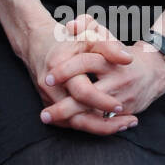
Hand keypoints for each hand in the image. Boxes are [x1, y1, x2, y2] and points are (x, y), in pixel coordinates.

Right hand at [15, 10, 138, 134]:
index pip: (82, 92)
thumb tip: (127, 59)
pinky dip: (88, 126)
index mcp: (60, 67)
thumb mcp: (88, 36)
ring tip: (124, 126)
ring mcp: (47, 97)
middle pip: (77, 115)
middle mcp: (50, 86)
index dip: (103, 101)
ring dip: (99, 128)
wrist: (36, 42)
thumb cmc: (66, 39)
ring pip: (73, 122)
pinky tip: (108, 126)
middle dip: (103, 123)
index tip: (121, 106)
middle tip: (128, 123)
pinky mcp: (48, 104)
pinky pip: (68, 122)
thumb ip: (108, 46)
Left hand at [44, 15, 164, 125]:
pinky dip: (85, 125)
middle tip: (44, 111)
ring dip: (71, 119)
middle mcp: (117, 80)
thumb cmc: (120, 53)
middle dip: (65, 105)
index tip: (48, 77)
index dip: (66, 70)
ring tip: (48, 118)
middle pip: (88, 94)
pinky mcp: (126, 113)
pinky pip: (104, 123)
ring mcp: (122, 98)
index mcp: (110, 59)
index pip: (86, 63)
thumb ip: (88, 26)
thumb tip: (71, 24)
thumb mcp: (105, 37)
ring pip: (94, 113)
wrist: (153, 71)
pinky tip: (66, 125)